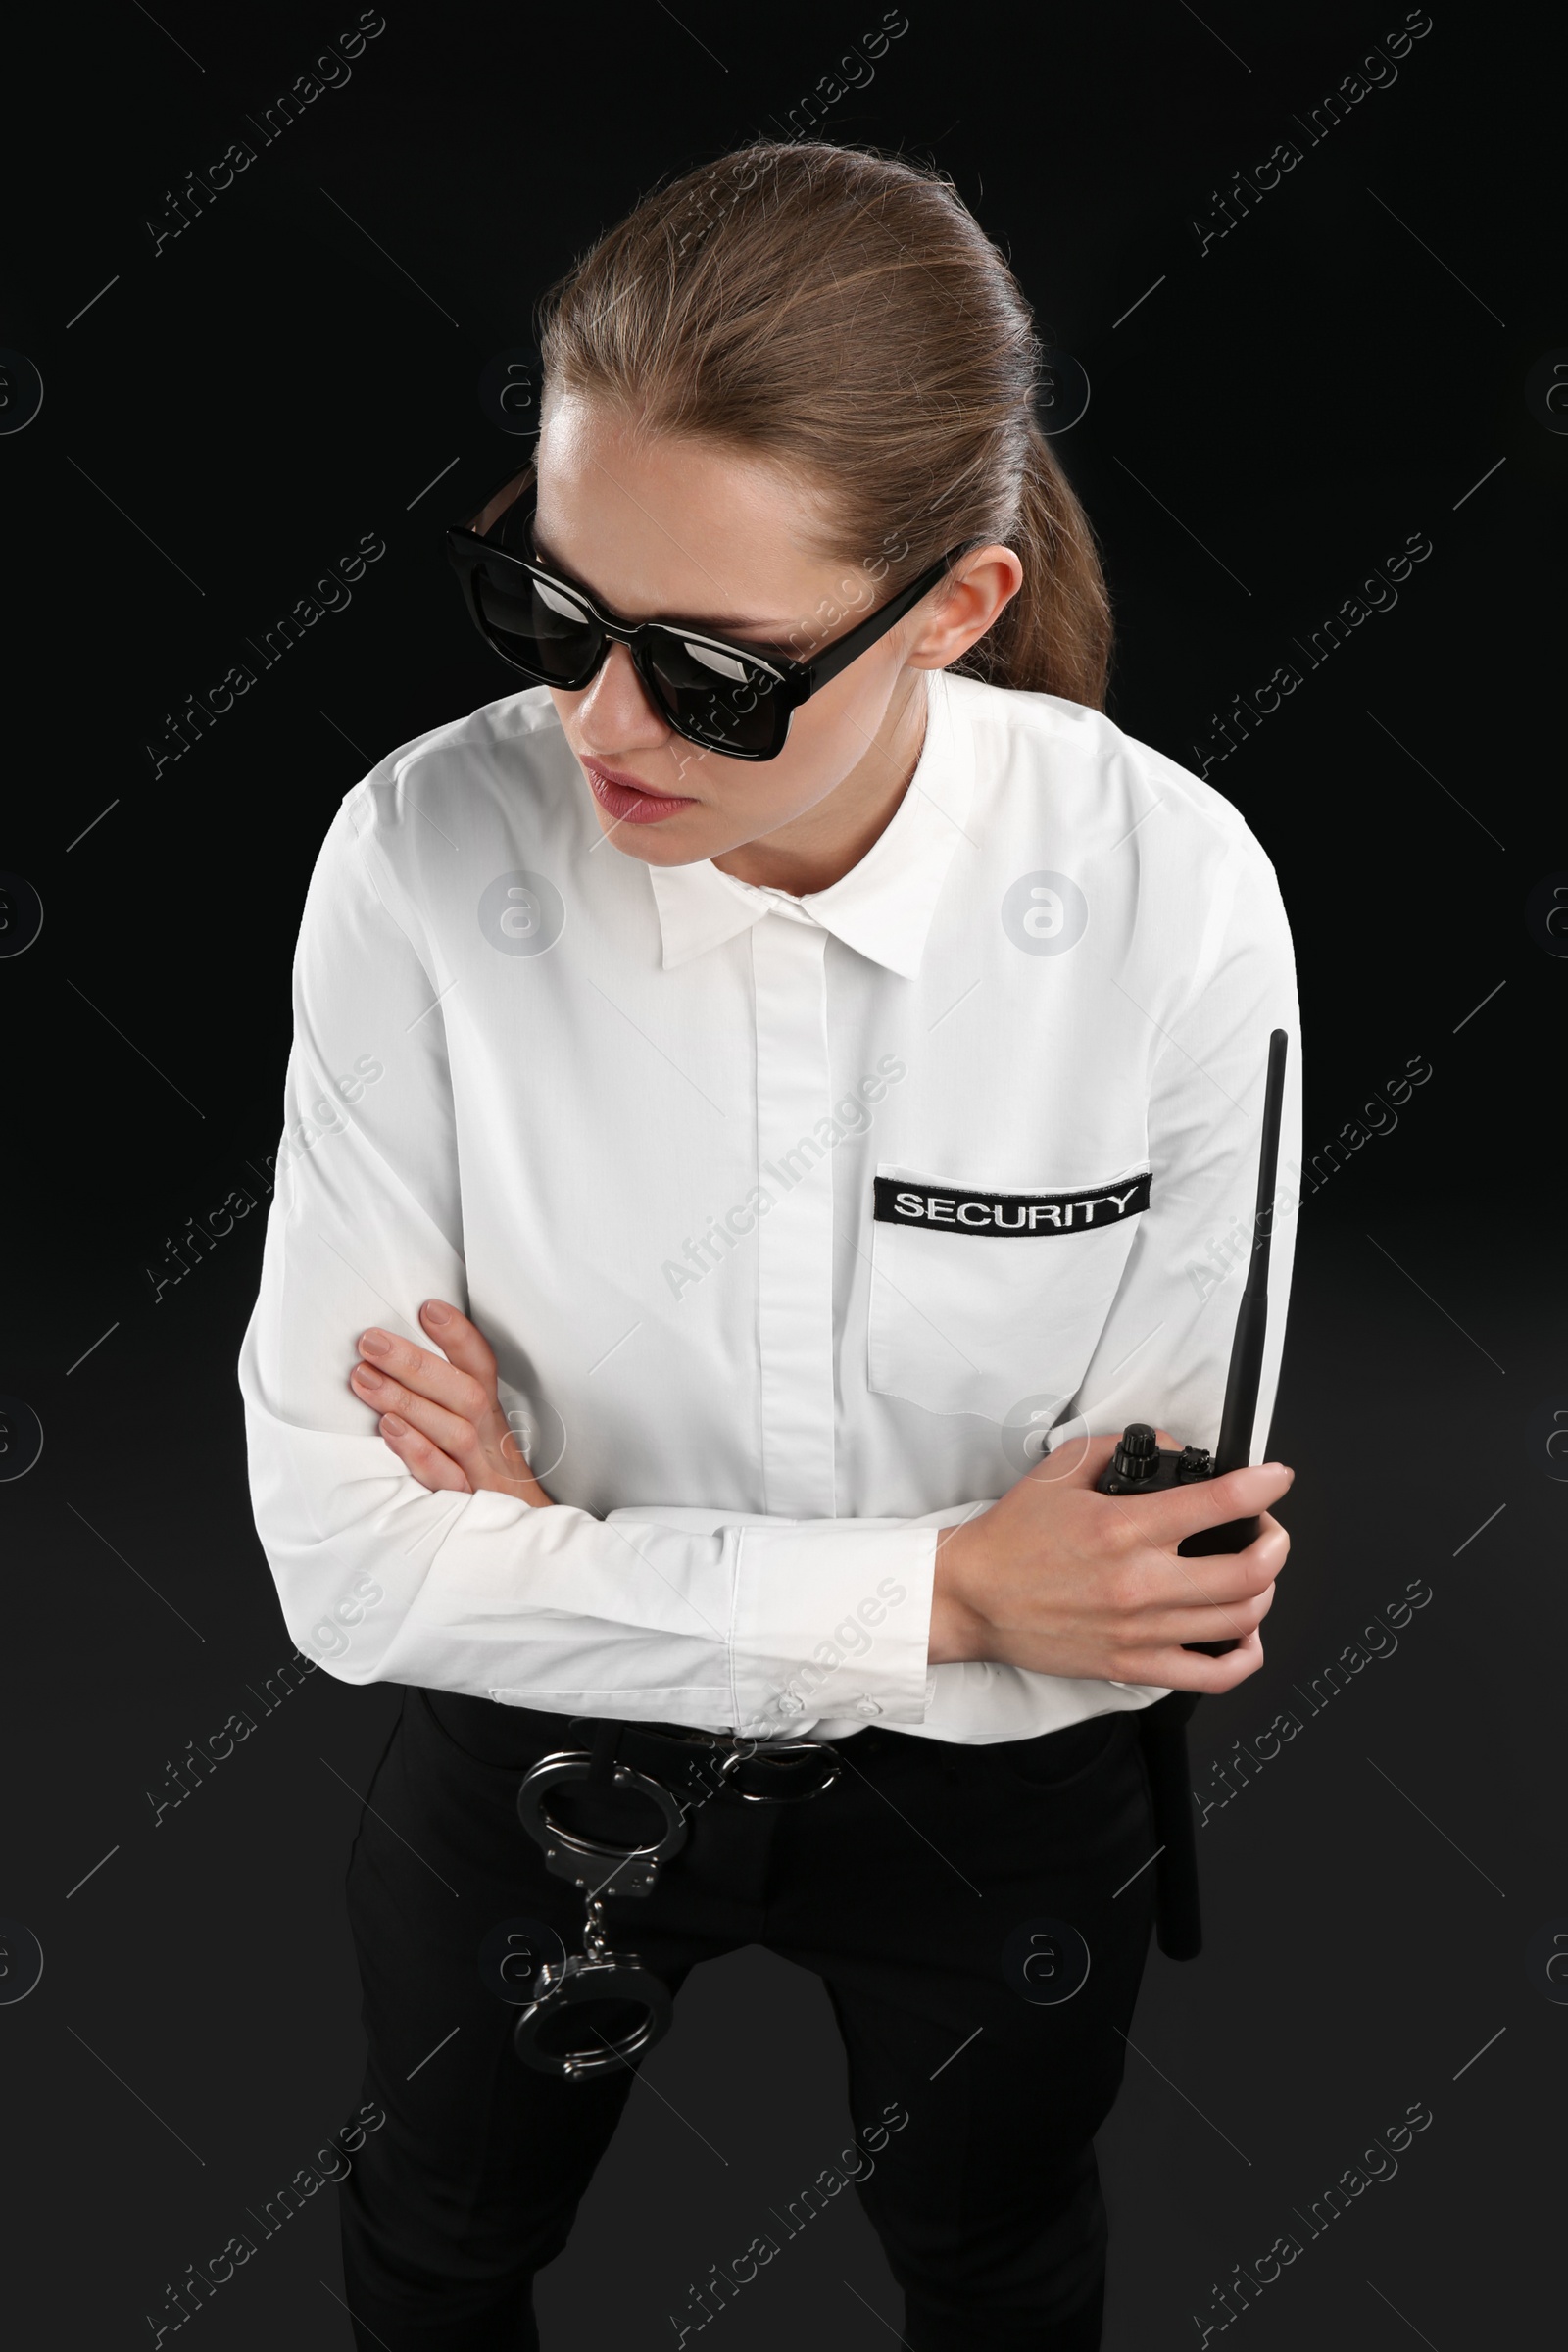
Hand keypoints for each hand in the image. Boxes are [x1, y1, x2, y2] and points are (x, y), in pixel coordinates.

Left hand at [349, 1299, 553, 1504]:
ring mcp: (481, 1473)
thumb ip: (446, 1406)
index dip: (459, 1337)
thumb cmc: (489, 1484)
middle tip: (372, 1341)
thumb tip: (398, 1367)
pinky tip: (389, 1430)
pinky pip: (445, 1477)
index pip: (481, 1368)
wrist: (527, 1542)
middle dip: (417, 1362)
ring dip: (408, 1400)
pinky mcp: (467, 1506)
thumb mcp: (479, 1440)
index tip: (429, 1309)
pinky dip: (418, 1451)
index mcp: (490, 1419)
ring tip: (365, 1378)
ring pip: (454, 1429)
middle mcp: (489, 1441)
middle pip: (464, 1393)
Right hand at [929, 1428, 1291, 1693]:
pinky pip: (1212, 1675)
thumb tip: (1174, 1451)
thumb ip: (1120, 1450)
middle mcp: (1138, 1583)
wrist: (972, 1598)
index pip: (1218, 1504)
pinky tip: (1243, 1634)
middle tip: (1268, 1530)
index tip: (1277, 1478)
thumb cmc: (1013, 1538)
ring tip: (1256, 1574)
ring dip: (1265, 1591)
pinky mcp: (1133, 1665)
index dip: (1263, 1486)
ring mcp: (1140, 1631)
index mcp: (1122, 1529)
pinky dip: (1244, 1656)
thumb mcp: (1061, 1470)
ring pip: (1240, 1619)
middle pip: (1248, 1571)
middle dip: (1276, 1543)